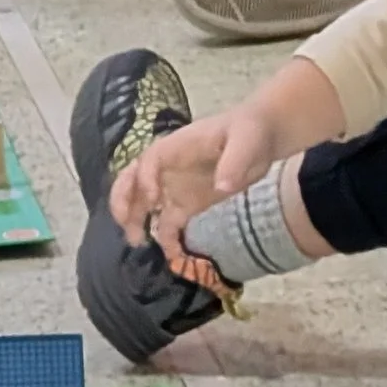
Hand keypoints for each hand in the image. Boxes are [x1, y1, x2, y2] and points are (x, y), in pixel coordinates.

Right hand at [111, 103, 283, 275]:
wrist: (263, 139)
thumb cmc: (250, 131)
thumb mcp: (246, 140)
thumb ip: (233, 162)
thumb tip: (222, 187)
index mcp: (176, 147)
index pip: (149, 161)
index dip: (145, 179)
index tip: (153, 199)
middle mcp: (168, 167)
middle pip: (132, 180)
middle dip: (122, 199)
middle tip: (124, 220)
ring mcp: (176, 186)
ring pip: (144, 203)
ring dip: (135, 220)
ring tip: (136, 241)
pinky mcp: (188, 204)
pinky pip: (169, 222)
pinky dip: (165, 238)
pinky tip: (170, 254)